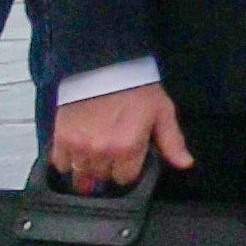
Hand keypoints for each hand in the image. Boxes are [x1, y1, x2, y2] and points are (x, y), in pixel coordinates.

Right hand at [50, 83, 181, 192]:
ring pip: (81, 174)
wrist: (104, 67)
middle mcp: (102, 152)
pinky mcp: (60, 139)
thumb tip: (185, 164)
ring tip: (95, 154)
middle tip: (113, 151)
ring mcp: (79, 147)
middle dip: (110, 168)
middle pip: (103, 177)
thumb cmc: (138, 90)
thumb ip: (172, 142)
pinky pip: (60, 164)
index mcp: (129, 148)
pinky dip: (67, 162)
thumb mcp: (162, 112)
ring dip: (89, 168)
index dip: (129, 170)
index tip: (130, 159)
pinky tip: (76, 152)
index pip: (126, 179)